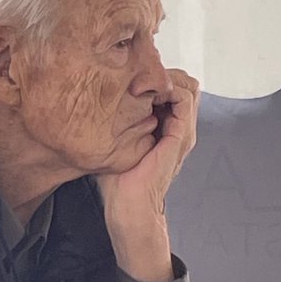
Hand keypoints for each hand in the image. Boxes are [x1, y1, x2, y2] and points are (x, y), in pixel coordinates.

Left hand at [97, 69, 199, 281]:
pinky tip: (143, 94)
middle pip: (185, 83)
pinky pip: (184, 98)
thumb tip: (92, 104)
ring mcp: (182, 131)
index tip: (129, 81)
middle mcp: (179, 128)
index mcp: (166, 129)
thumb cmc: (117, 181)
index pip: (172, 88)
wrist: (128, 207)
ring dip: (164, 79)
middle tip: (136, 79)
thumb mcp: (114, 142)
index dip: (154, 79)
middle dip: (162, 75)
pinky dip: (167, 88)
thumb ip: (115, 122)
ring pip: (188, 86)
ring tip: (139, 86)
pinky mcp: (180, 135)